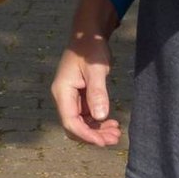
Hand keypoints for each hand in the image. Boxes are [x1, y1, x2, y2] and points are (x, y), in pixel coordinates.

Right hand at [51, 22, 121, 146]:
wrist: (89, 35)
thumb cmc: (91, 48)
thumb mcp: (96, 69)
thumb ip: (97, 92)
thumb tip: (100, 117)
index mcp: (62, 91)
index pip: (70, 121)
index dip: (86, 135)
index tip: (103, 142)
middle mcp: (64, 97)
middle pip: (75, 126)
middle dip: (93, 135)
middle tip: (114, 138)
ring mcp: (71, 98)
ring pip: (81, 123)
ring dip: (97, 130)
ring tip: (116, 133)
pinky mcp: (79, 97)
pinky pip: (86, 116)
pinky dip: (98, 122)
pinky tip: (112, 123)